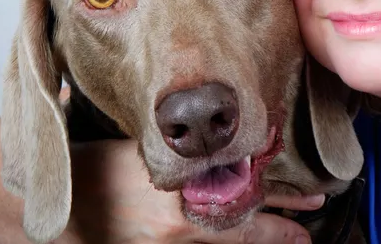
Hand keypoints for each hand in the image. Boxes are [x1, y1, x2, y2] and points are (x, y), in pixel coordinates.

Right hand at [62, 138, 322, 243]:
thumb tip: (223, 146)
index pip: (244, 197)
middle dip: (282, 223)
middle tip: (312, 217)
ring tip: (296, 235)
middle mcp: (182, 227)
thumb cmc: (99, 169)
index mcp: (180, 196)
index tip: (310, 196)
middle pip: (244, 226)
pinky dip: (234, 242)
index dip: (281, 200)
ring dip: (265, 236)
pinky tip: (250, 239)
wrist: (68, 206)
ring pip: (231, 242)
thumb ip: (186, 156)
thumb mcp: (144, 151)